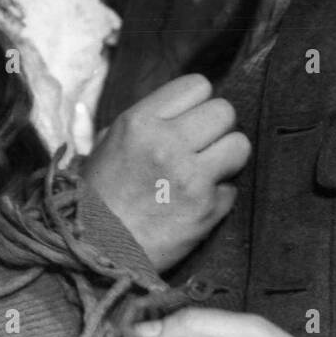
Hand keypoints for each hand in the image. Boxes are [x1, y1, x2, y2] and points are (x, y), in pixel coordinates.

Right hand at [81, 74, 248, 270]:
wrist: (96, 252)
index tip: (190, 119)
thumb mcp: (107, 145)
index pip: (197, 85)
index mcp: (139, 121)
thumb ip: (146, 122)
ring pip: (240, 144)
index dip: (197, 102)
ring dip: (227, 157)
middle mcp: (167, 143)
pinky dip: (219, 196)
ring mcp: (190, 177)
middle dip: (217, 128)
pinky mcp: (207, 209)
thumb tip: (181, 109)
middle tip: (203, 146)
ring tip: (208, 171)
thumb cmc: (98, 197)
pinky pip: (232, 187)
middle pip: (225, 110)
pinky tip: (197, 204)